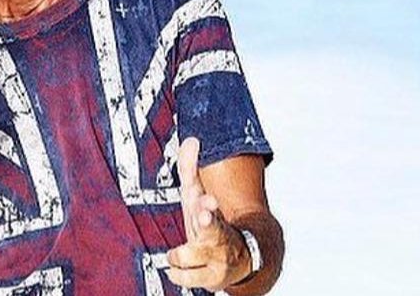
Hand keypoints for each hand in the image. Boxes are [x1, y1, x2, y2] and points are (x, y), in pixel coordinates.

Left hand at [165, 137, 252, 291]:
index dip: (205, 202)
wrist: (243, 257)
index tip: (207, 201)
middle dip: (208, 221)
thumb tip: (191, 140)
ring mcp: (216, 259)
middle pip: (212, 227)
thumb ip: (190, 169)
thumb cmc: (212, 222)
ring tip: (177, 254)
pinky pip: (185, 278)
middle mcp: (218, 235)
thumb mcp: (198, 196)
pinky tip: (175, 268)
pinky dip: (176, 273)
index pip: (207, 204)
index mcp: (213, 213)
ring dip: (182, 254)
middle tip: (205, 213)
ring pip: (193, 257)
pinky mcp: (212, 280)